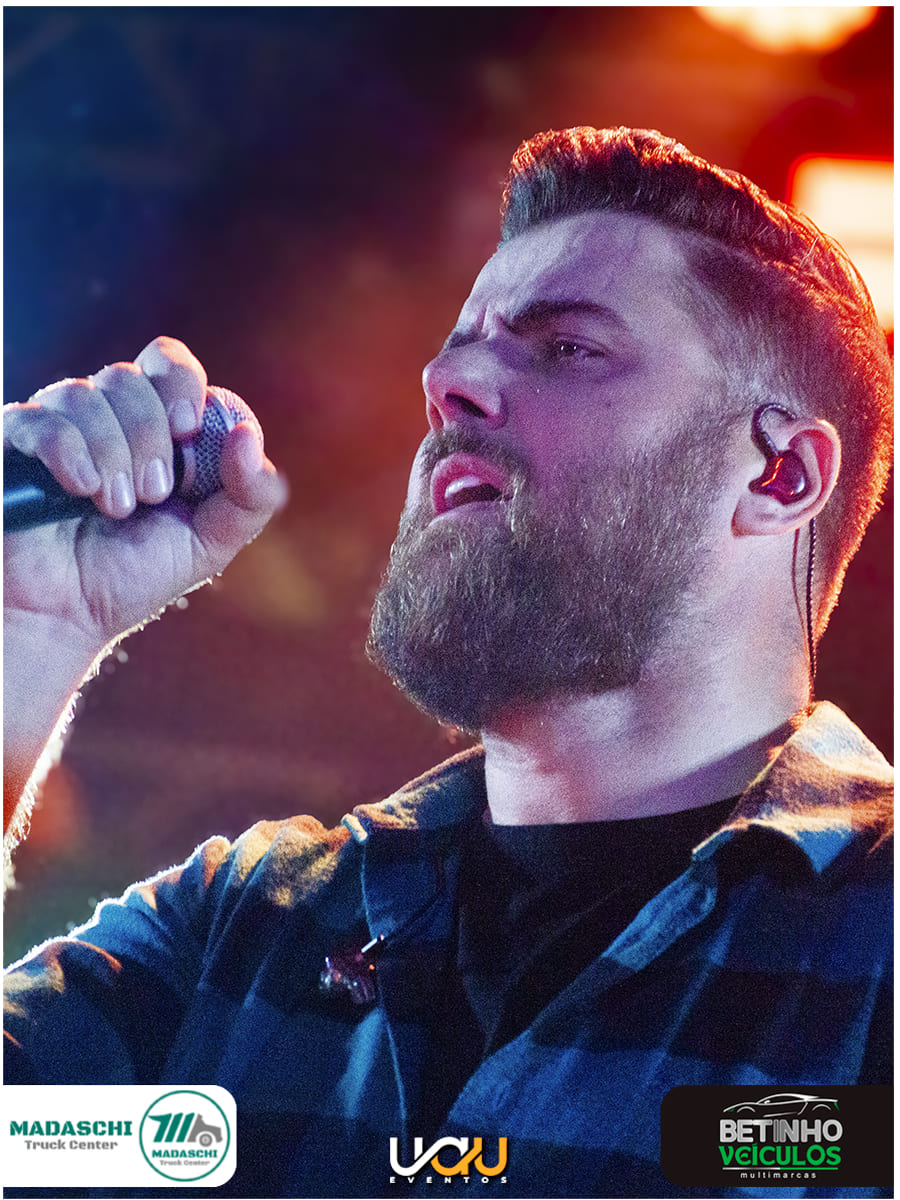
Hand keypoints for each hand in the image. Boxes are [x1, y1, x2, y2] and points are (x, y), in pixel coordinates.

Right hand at [4, 335, 287, 660]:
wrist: (66, 617)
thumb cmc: (135, 576)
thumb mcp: (212, 543)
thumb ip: (252, 496)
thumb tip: (246, 435)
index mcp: (156, 429)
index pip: (171, 365)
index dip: (183, 387)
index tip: (187, 430)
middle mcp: (105, 419)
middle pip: (130, 377)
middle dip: (149, 435)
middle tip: (153, 493)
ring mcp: (58, 429)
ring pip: (85, 394)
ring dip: (112, 452)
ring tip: (116, 508)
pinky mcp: (17, 446)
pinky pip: (40, 420)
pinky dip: (68, 451)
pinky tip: (82, 490)